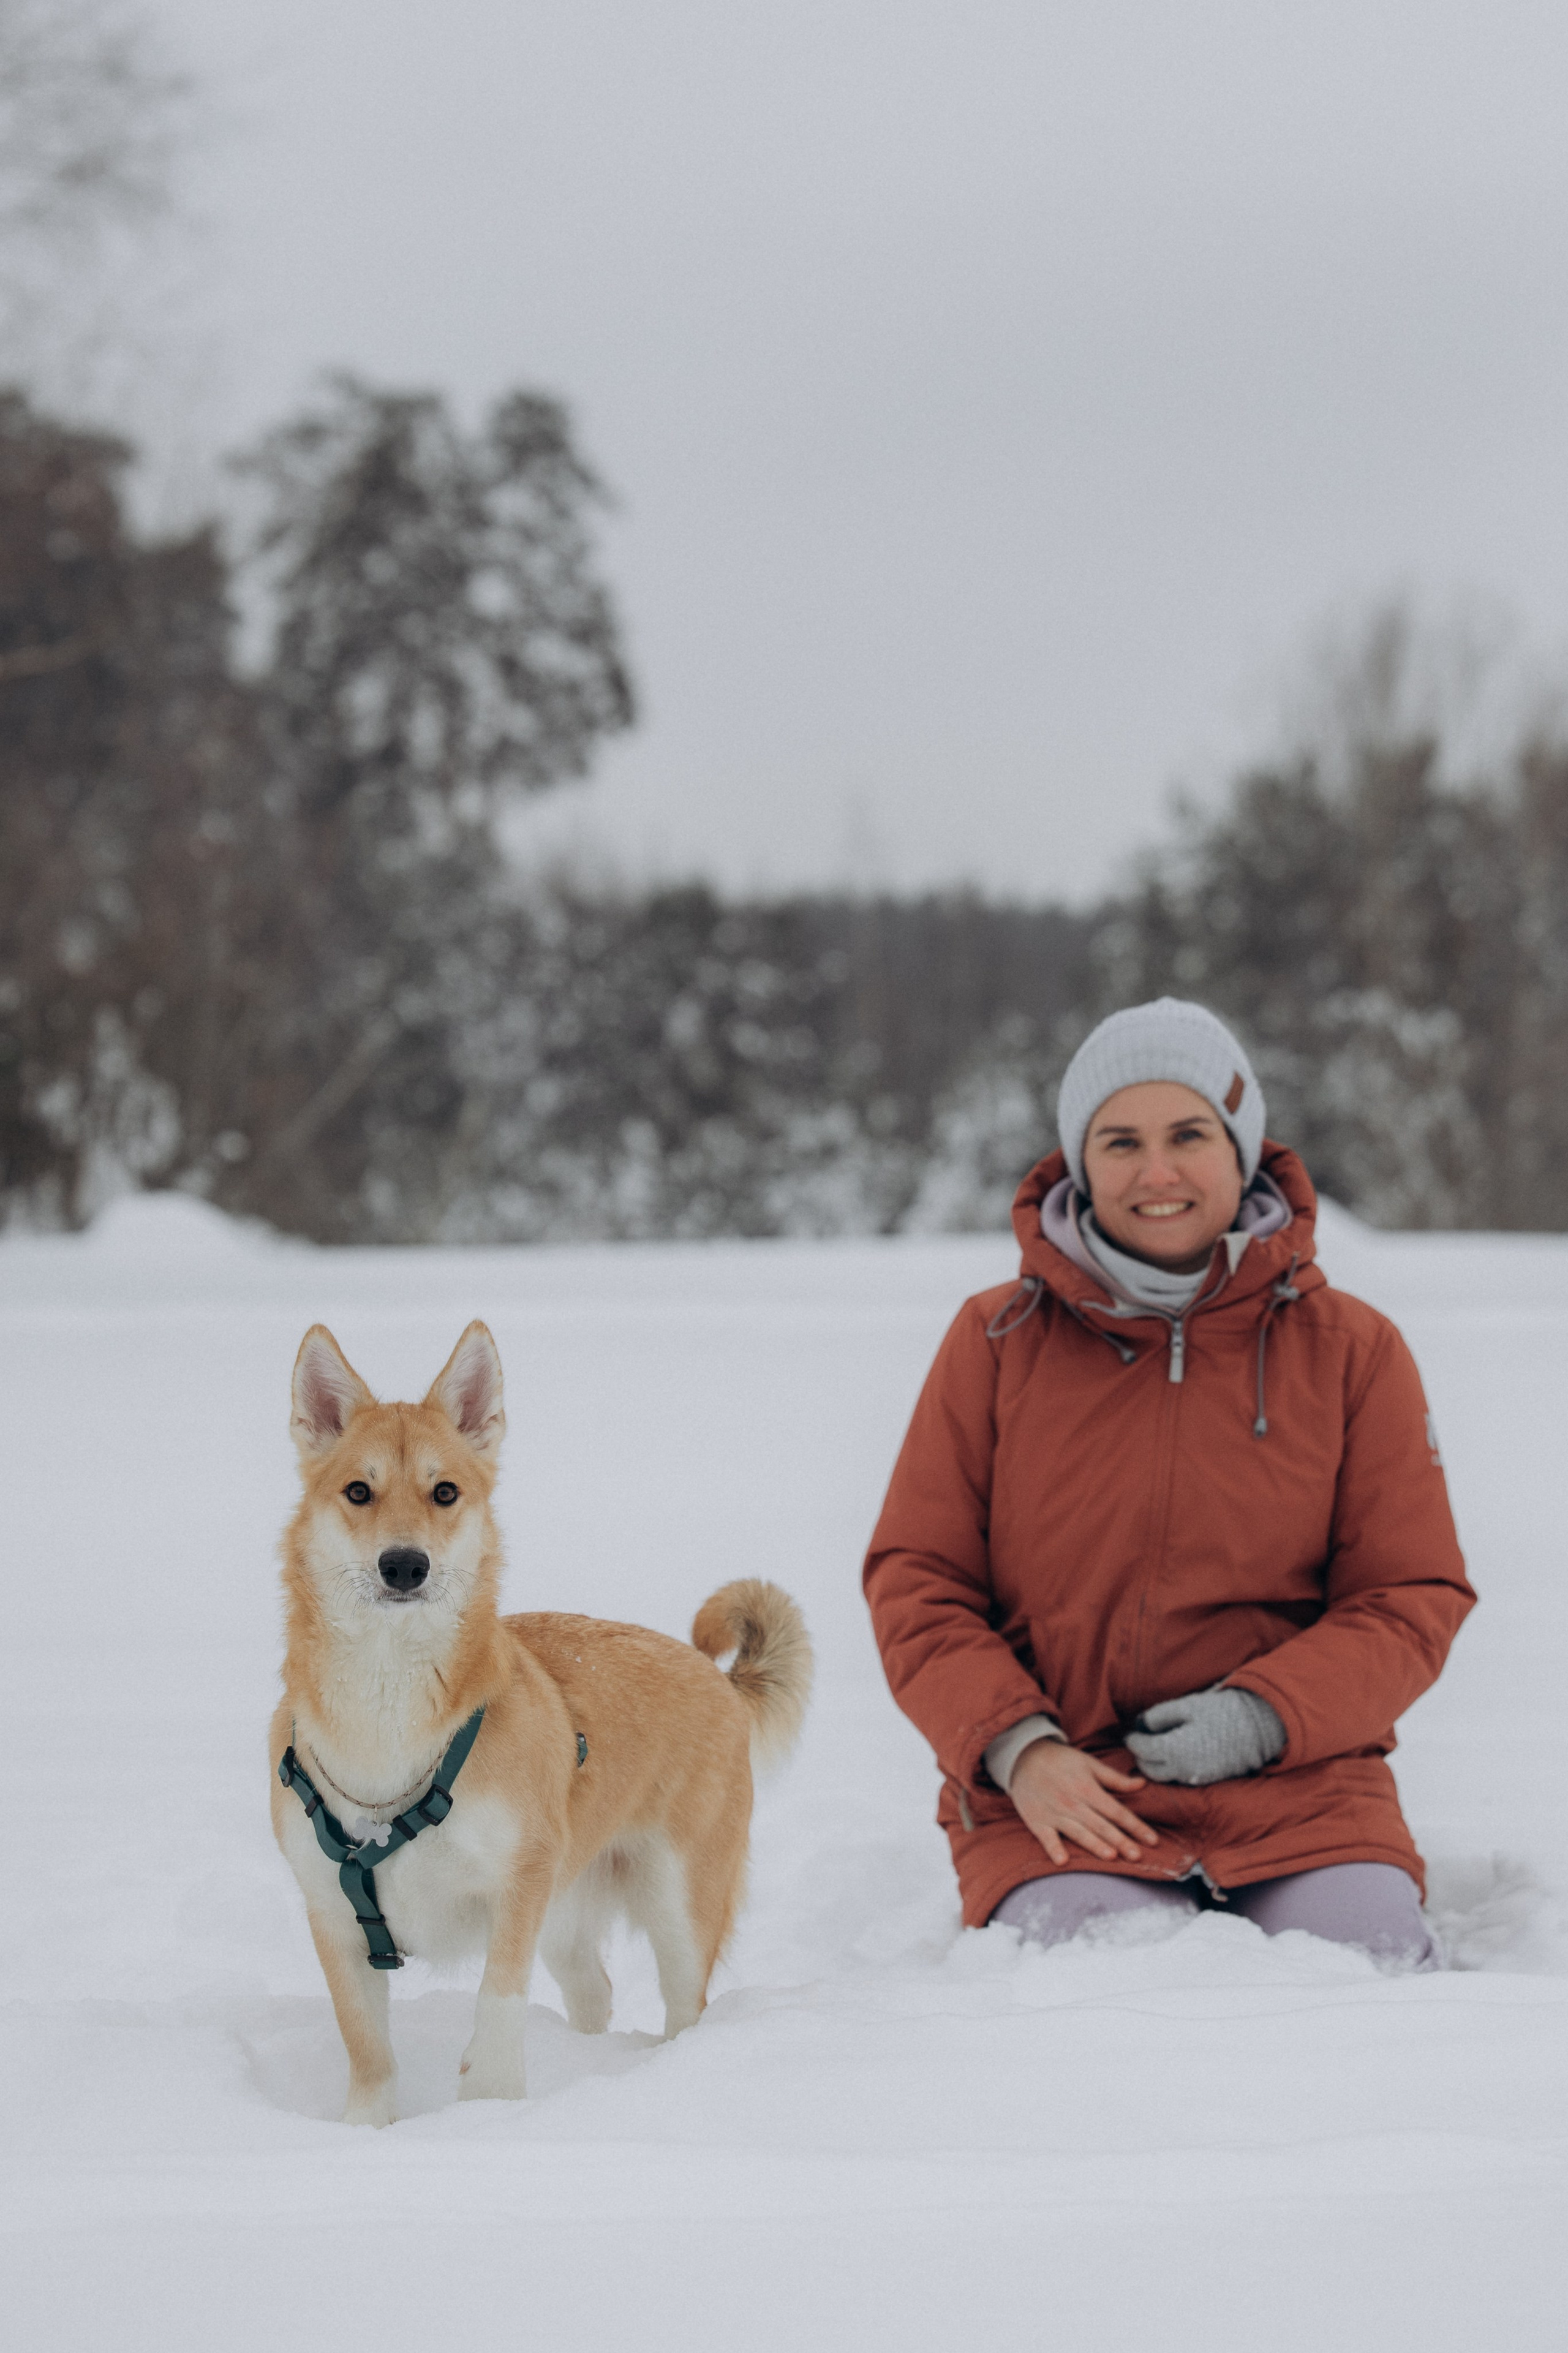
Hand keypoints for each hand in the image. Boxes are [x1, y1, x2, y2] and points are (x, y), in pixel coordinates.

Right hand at [1008, 1739, 1159, 1865]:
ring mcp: (1054, 1813)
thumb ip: (1115, 1779)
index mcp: (1088, 1788)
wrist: (1024, 1756)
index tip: (1152, 1840)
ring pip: (1079, 1833)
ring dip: (1094, 1844)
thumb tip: (1142, 1784)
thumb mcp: (1089, 1764)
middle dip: (1121, 1840)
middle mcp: (1073, 1803)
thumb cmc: (1062, 1761)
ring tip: (1111, 1856)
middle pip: (1101, 1825)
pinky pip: (1046, 1838)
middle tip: (1138, 1856)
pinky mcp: (1037, 1821)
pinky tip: (1062, 1860)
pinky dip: (1054, 1848)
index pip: (1117, 1811)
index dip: (1136, 1826)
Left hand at [1125, 1687, 1284, 1785]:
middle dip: (1141, 1756)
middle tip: (1141, 1741)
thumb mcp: (1186, 1706)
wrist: (1256, 1727)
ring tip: (1156, 1747)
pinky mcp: (1207, 1779)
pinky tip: (1175, 1754)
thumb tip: (1141, 1723)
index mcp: (1174, 1749)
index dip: (1133, 1740)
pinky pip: (1181, 1778)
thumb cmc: (1219, 1711)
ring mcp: (1196, 1777)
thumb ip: (1159, 1716)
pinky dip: (1172, 1769)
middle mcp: (1182, 1769)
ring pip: (1165, 1777)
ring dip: (1156, 1765)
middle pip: (1149, 1769)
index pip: (1142, 1750)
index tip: (1130, 1733)